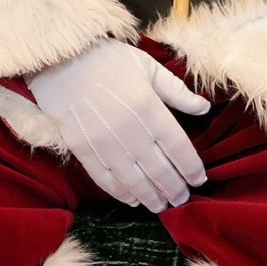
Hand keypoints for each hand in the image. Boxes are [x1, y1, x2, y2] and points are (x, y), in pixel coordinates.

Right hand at [26, 39, 210, 212]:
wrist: (61, 59)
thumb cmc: (109, 59)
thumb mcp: (149, 67)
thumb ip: (177, 92)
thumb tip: (204, 108)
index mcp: (150, 109)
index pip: (179, 148)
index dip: (191, 168)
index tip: (199, 180)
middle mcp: (130, 131)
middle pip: (159, 170)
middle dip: (174, 189)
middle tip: (182, 199)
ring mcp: (105, 143)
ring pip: (134, 181)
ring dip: (151, 197)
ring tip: (162, 206)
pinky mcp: (83, 149)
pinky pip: (106, 179)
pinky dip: (121, 193)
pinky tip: (133, 200)